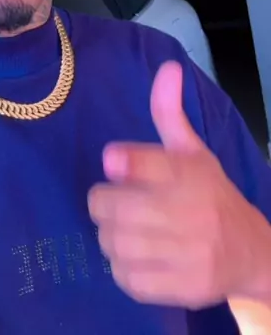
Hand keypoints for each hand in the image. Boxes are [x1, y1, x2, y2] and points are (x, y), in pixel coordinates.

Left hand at [88, 61, 270, 308]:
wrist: (250, 252)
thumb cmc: (210, 195)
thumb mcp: (193, 151)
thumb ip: (169, 112)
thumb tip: (168, 67)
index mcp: (190, 172)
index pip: (146, 161)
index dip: (121, 161)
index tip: (113, 161)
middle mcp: (191, 211)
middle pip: (114, 206)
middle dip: (104, 204)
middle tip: (113, 204)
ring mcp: (190, 252)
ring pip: (116, 243)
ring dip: (110, 237)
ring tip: (124, 231)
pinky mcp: (185, 287)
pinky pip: (129, 279)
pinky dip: (122, 269)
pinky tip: (135, 258)